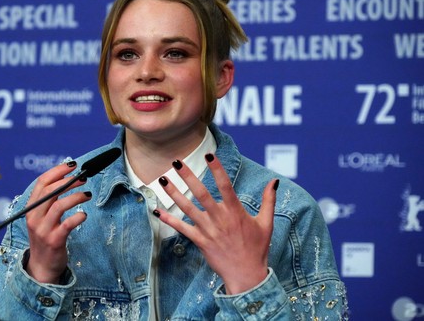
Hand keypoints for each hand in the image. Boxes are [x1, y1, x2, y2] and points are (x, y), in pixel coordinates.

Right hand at [24, 161, 91, 283]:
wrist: (42, 266)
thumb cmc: (46, 237)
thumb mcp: (42, 217)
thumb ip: (50, 200)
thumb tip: (68, 178)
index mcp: (31, 208)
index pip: (41, 183)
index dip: (57, 171)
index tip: (72, 165)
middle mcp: (34, 217)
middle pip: (50, 191)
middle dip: (68, 181)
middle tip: (83, 178)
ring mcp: (43, 230)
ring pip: (59, 206)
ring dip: (75, 196)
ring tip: (87, 194)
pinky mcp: (54, 241)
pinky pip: (67, 225)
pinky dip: (78, 216)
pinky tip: (84, 215)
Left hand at [154, 153, 277, 293]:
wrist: (247, 276)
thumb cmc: (257, 248)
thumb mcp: (266, 223)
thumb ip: (269, 200)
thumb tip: (274, 181)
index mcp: (236, 212)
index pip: (225, 185)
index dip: (217, 169)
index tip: (208, 155)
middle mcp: (220, 219)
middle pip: (201, 194)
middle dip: (188, 176)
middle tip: (176, 162)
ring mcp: (208, 230)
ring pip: (188, 208)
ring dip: (174, 194)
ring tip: (162, 179)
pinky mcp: (200, 241)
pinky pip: (182, 229)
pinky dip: (169, 220)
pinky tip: (157, 210)